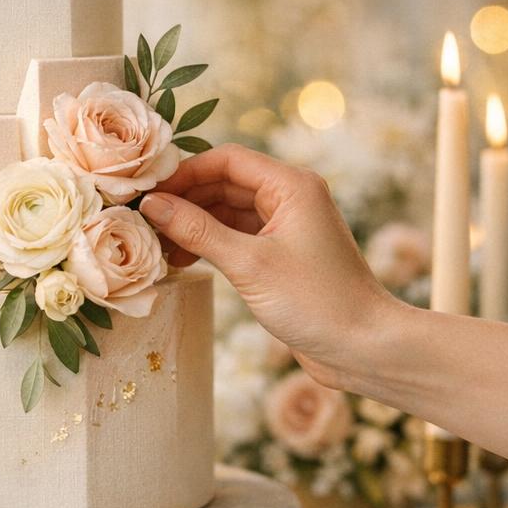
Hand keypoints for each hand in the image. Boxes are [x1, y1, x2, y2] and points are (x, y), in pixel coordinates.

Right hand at [140, 144, 395, 387]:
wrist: (363, 348)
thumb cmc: (317, 302)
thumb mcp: (249, 264)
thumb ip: (198, 231)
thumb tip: (153, 205)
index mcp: (292, 186)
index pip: (227, 160)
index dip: (185, 172)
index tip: (148, 190)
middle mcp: (291, 199)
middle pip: (225, 184)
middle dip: (185, 199)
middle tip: (144, 219)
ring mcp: (286, 227)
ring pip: (228, 212)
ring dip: (194, 225)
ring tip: (157, 244)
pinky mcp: (281, 256)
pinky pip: (236, 237)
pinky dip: (209, 245)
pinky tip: (182, 260)